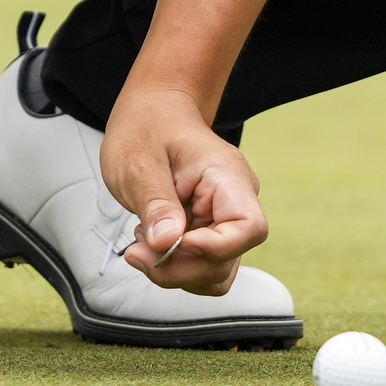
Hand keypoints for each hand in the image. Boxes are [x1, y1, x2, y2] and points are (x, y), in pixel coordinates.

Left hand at [100, 83, 268, 294]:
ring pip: (215, 271)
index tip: (174, 243)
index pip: (248, 227)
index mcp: (226, 175)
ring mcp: (223, 218)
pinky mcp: (209, 231)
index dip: (216, 248)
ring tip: (141, 244)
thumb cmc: (147, 127)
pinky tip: (152, 242)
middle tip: (136, 253)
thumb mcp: (138, 161)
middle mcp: (235, 200)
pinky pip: (202, 265)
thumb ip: (155, 204)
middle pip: (227, 259)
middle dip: (180, 269)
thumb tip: (167, 244)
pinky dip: (175, 266)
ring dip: (176, 272)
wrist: (153, 113)